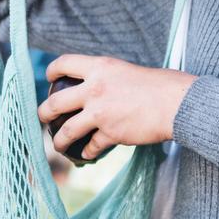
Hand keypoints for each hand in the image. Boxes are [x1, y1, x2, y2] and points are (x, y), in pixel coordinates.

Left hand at [38, 55, 196, 160]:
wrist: (176, 104)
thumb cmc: (160, 85)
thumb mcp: (128, 71)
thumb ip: (109, 78)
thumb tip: (99, 87)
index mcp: (100, 67)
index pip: (65, 63)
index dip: (52, 70)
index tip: (49, 78)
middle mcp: (94, 89)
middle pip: (55, 102)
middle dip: (43, 112)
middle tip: (42, 116)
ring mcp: (100, 113)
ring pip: (66, 131)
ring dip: (58, 140)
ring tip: (57, 144)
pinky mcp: (110, 134)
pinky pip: (91, 146)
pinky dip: (88, 152)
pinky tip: (88, 154)